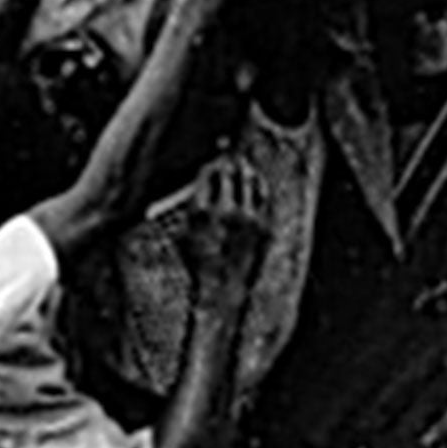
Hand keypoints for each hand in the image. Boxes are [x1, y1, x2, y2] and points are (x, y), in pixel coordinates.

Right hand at [182, 153, 271, 291]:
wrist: (221, 289)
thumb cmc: (198, 261)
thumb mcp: (183, 233)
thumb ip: (191, 206)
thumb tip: (200, 182)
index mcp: (201, 211)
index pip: (209, 174)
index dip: (212, 165)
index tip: (214, 163)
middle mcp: (225, 211)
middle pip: (230, 173)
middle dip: (228, 163)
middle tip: (229, 158)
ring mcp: (247, 218)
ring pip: (250, 180)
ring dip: (245, 170)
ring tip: (243, 166)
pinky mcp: (264, 225)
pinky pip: (263, 196)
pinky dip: (259, 185)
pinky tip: (256, 182)